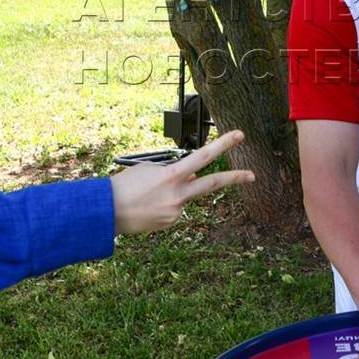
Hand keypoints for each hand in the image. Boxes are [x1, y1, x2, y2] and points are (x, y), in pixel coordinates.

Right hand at [109, 130, 252, 234]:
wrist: (106, 212)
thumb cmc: (124, 185)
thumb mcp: (149, 169)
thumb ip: (173, 170)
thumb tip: (192, 175)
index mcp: (172, 175)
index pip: (203, 156)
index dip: (223, 144)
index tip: (239, 135)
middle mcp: (178, 194)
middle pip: (213, 183)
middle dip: (234, 177)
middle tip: (252, 174)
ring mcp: (176, 211)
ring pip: (184, 196)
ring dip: (172, 193)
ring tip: (146, 196)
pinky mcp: (171, 222)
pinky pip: (174, 209)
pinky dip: (164, 205)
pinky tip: (147, 207)